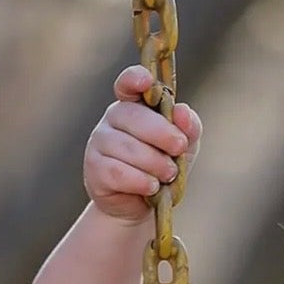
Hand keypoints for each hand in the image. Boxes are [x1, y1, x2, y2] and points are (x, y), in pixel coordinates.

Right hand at [83, 66, 201, 222]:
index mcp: (135, 105)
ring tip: (168, 175)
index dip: (135, 79)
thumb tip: (182, 112)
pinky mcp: (94, 168)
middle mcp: (113, 118)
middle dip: (162, 134)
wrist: (143, 205)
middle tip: (179, 148)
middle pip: (134, 117)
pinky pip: (117, 172)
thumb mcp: (184, 146)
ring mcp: (100, 142)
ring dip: (155, 163)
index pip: (128, 83)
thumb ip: (189, 127)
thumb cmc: (163, 167)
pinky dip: (140, 181)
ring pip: (127, 147)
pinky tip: (151, 187)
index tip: (147, 82)